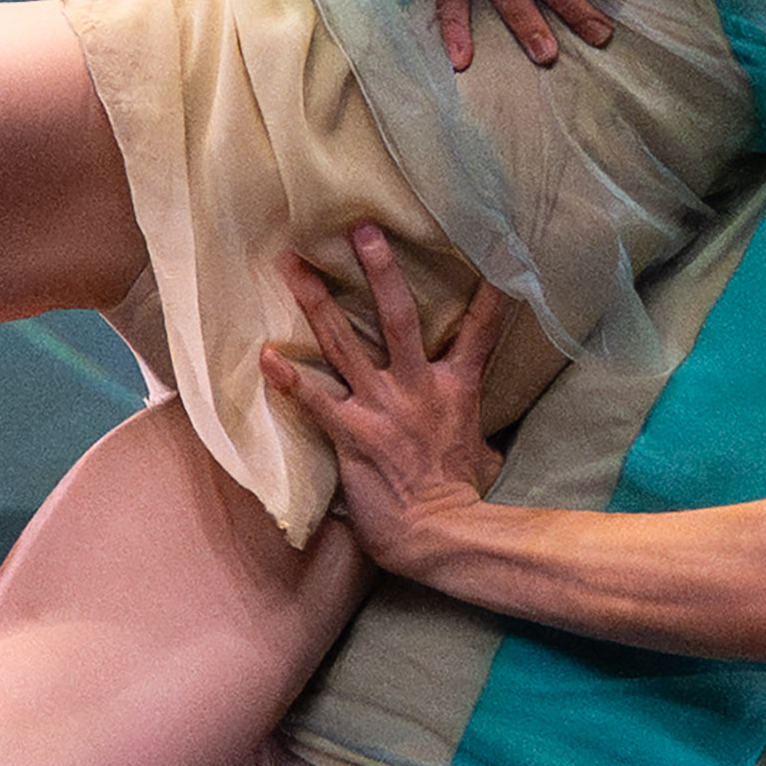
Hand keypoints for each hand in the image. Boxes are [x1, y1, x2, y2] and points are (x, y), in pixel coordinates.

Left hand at [254, 222, 506, 559]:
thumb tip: (486, 436)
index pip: (481, 329)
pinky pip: (314, 399)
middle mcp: (418, 386)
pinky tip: (265, 357)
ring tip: (293, 266)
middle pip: (399, 316)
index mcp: (456, 387)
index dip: (491, 288)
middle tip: (361, 230)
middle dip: (379, 270)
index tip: (499, 244)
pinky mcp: (352, 434)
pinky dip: (289, 379)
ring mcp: (382, 407)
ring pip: (345, 343)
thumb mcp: (481, 450)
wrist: (442, 535)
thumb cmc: (459, 496)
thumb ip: (473, 426)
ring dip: (316, 303)